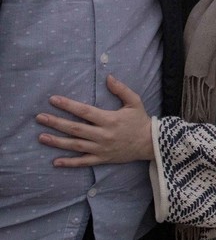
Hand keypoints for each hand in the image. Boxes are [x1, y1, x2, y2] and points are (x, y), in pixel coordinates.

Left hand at [37, 75, 153, 165]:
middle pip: (75, 128)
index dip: (68, 105)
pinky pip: (83, 161)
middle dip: (56, 122)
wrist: (151, 143)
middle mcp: (103, 135)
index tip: (53, 100)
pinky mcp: (102, 159)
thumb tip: (108, 77)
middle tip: (40, 117)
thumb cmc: (140, 121)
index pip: (85, 111)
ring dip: (57, 141)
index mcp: (110, 119)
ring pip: (76, 145)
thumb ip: (121, 89)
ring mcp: (101, 148)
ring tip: (41, 137)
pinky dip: (70, 162)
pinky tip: (55, 162)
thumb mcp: (135, 102)